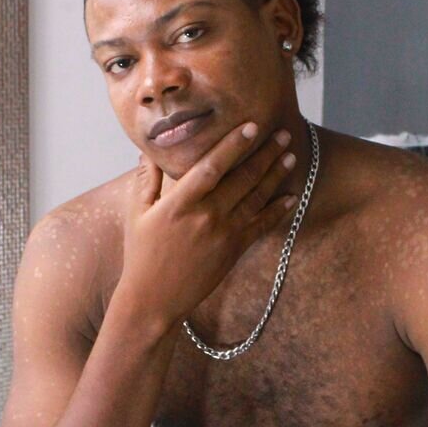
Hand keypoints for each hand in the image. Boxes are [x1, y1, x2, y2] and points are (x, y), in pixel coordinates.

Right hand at [118, 121, 298, 326]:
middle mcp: (205, 216)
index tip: (250, 127)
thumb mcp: (136, 213)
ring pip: (256, 198)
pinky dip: (278, 211)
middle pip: (242, 178)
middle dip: (265, 154)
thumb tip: (149, 150)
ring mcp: (223, 234)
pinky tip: (291, 196)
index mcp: (180, 203)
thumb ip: (146, 179)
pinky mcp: (233, 250)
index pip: (211, 167)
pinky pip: (261, 226)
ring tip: (290, 156)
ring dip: (276, 176)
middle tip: (283, 134)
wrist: (154, 299)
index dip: (232, 145)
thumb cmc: (141, 254)